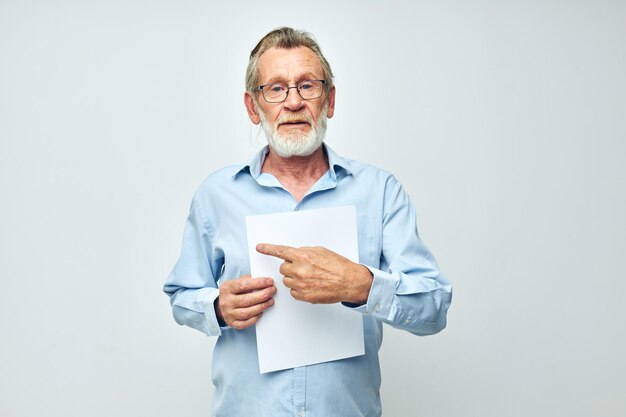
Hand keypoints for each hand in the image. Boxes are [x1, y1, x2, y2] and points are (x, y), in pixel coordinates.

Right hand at [216, 275, 276, 329]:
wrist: (221, 305)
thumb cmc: (233, 292)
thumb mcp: (236, 282)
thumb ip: (248, 280)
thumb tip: (264, 281)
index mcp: (227, 288)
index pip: (243, 285)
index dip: (258, 283)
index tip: (269, 281)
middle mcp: (226, 301)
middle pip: (246, 300)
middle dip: (263, 295)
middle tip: (272, 291)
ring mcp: (228, 313)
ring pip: (246, 312)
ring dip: (261, 306)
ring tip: (270, 301)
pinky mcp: (232, 323)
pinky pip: (244, 323)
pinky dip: (255, 318)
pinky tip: (261, 312)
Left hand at [256, 243, 372, 304]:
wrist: (349, 281)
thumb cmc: (338, 266)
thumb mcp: (321, 251)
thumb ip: (304, 252)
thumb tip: (295, 254)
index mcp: (303, 256)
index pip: (280, 251)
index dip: (268, 249)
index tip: (259, 248)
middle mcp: (299, 270)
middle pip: (283, 268)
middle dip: (290, 267)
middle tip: (303, 268)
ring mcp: (300, 284)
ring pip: (287, 280)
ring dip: (294, 278)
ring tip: (310, 278)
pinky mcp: (304, 296)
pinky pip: (293, 292)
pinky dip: (299, 289)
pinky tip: (311, 286)